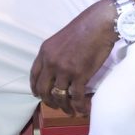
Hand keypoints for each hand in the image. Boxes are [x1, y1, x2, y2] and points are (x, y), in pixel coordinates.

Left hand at [30, 0, 116, 115]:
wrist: (99, 24)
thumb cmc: (84, 28)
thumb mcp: (60, 39)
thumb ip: (54, 53)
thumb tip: (56, 69)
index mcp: (44, 52)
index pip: (34, 75)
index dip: (35, 88)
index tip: (38, 95)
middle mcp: (51, 62)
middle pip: (43, 89)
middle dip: (49, 101)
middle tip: (55, 106)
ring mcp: (65, 69)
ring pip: (59, 96)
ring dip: (64, 107)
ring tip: (69, 111)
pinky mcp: (80, 75)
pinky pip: (76, 97)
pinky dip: (79, 106)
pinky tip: (82, 110)